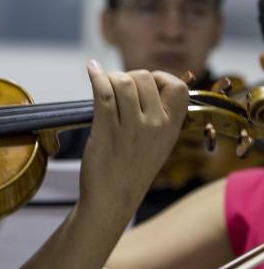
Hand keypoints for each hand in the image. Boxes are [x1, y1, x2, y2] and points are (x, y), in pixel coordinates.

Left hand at [80, 61, 188, 219]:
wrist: (112, 199)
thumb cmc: (130, 169)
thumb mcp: (157, 143)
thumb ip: (156, 115)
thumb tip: (139, 81)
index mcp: (172, 127)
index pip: (176, 86)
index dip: (157, 78)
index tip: (142, 85)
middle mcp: (155, 125)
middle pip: (144, 77)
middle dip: (127, 76)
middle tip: (116, 89)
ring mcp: (131, 128)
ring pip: (122, 82)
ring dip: (109, 78)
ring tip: (102, 85)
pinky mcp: (106, 131)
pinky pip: (102, 93)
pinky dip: (95, 77)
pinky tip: (91, 69)